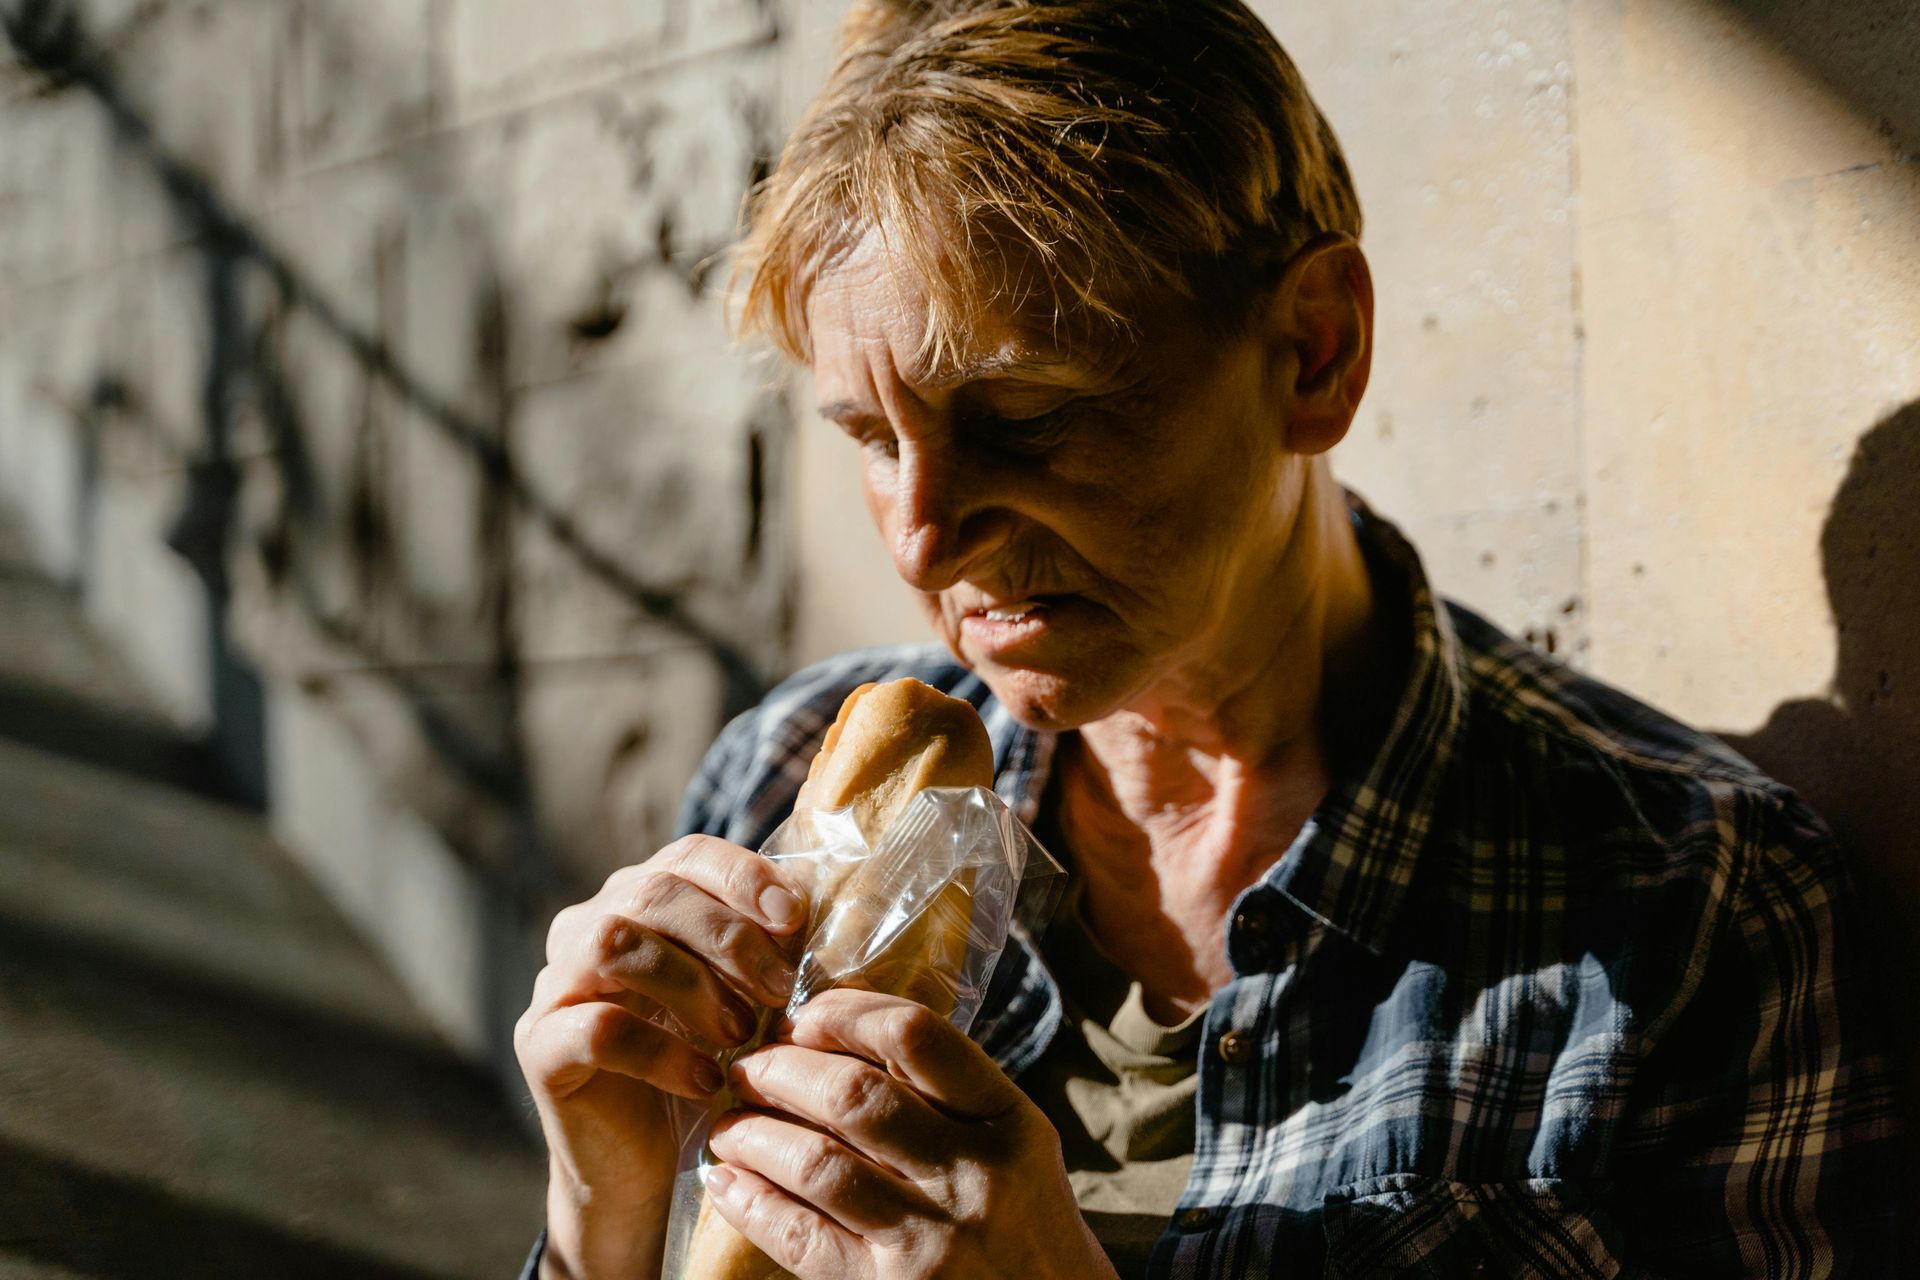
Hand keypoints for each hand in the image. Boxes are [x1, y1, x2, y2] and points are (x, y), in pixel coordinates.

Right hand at [513, 836, 808, 1277]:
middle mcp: (585, 928)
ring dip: (691, 984)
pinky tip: (705, 1081)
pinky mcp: (539, 1045)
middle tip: (780, 989)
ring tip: (740, 1033)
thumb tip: (814, 892)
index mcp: (636, 901)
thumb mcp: (745, 996)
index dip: (741, 874)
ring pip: (613, 944)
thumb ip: (769, 944)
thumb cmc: (700, 1064)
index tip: (793, 916)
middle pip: (650, 891)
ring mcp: (555, 984)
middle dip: (727, 935)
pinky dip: (662, 1051)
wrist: (639, 1163)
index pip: (686, 855)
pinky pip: (597, 1027)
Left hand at [701, 988, 1118, 1279]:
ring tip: (728, 1125)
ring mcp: (933, 1239)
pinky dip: (752, 1203)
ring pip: (817, 1163)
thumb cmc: (1025, 1232)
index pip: (917, 1035)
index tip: (803, 1016)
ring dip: (754, 1135)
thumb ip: (950, 1101)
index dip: (845, 1013)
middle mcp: (974, 1174)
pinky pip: (802, 1237)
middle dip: (781, 1070)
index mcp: (1009, 1121)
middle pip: (853, 1095)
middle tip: (747, 1067)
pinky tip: (726, 1184)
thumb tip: (839, 1040)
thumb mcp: (1014, 1153)